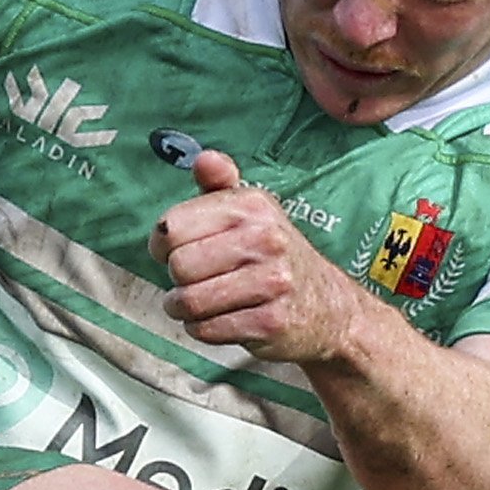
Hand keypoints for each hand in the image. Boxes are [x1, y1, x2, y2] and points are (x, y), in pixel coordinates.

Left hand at [159, 148, 388, 370]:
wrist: (328, 308)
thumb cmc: (275, 257)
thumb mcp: (253, 212)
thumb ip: (220, 185)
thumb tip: (205, 159)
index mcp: (253, 206)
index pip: (173, 226)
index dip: (161, 244)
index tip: (169, 252)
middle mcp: (266, 240)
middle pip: (180, 266)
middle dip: (176, 280)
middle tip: (191, 282)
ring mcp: (272, 283)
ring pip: (191, 301)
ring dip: (182, 308)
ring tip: (196, 304)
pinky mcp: (271, 323)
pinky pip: (208, 330)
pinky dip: (201, 330)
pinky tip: (216, 320)